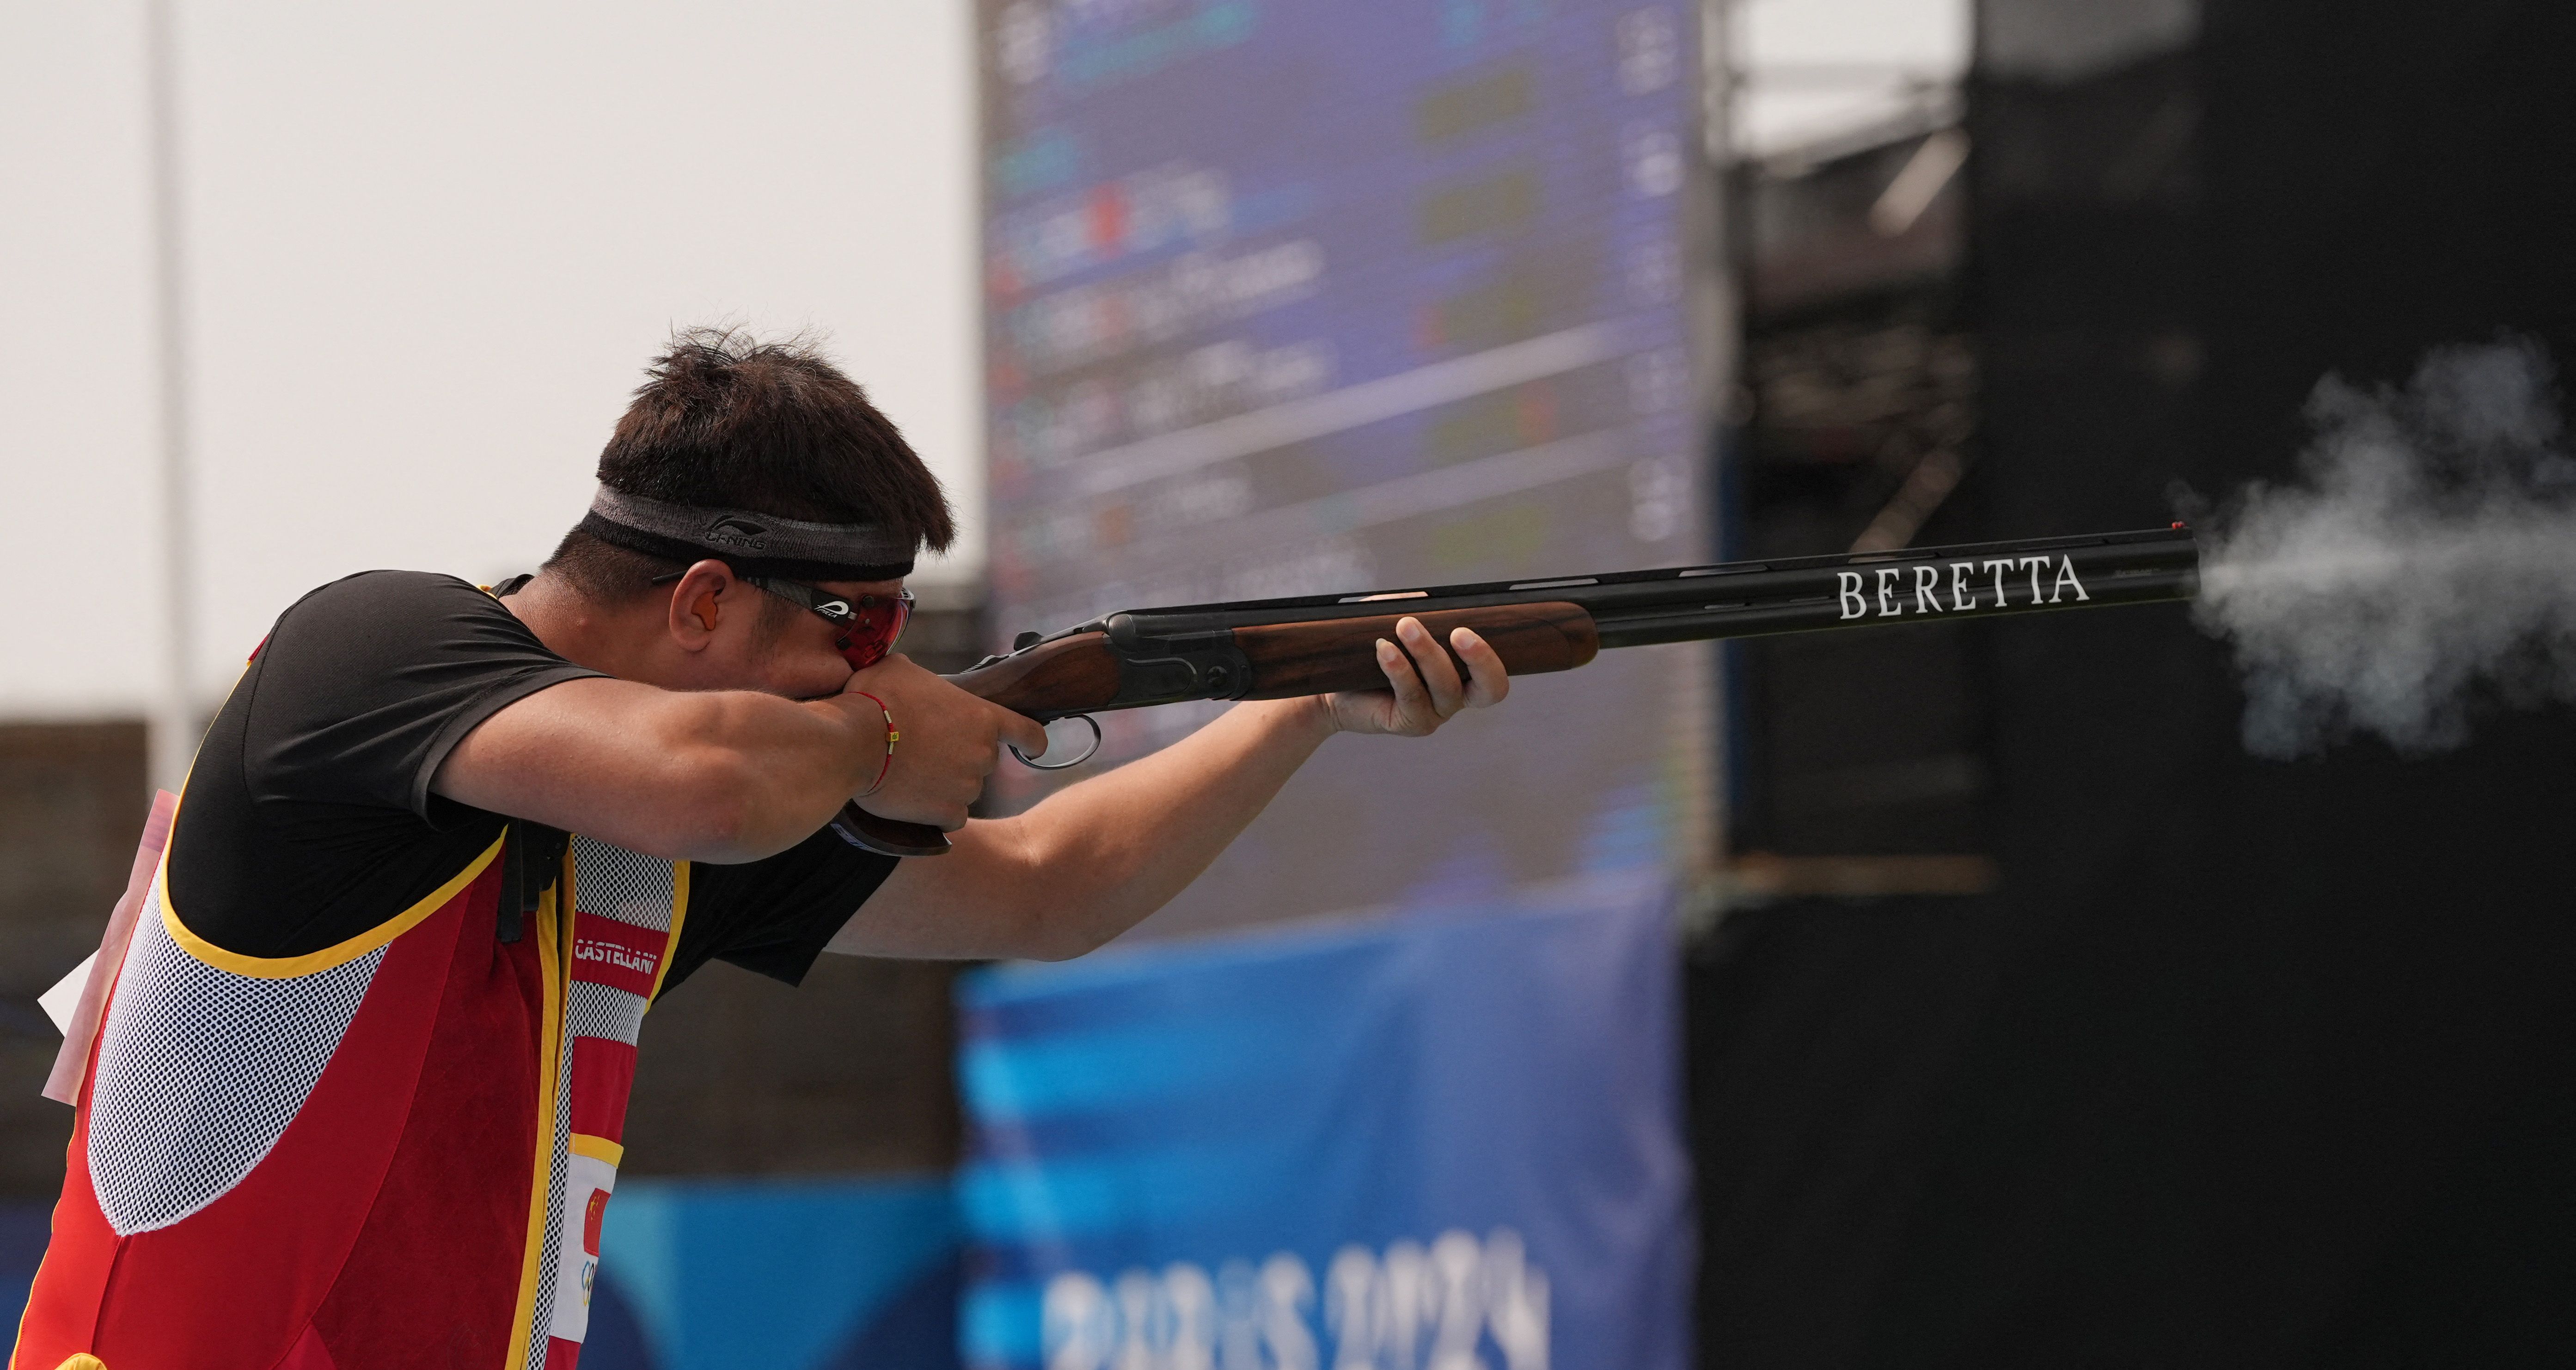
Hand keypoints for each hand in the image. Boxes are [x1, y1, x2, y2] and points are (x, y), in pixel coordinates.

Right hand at [839, 654, 1049, 829]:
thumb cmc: (877, 700)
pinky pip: (951, 816)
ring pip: (965, 789)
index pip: (1028, 733)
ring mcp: (968, 787)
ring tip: (911, 772)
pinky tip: (914, 799)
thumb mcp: (902, 671)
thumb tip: (913, 684)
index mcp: (983, 717)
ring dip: (945, 784)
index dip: (1031, 742)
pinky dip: (936, 811)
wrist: (853, 741)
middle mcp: (983, 754)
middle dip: (960, 757)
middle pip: (982, 760)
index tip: (1032, 749)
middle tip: (925, 750)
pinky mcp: (947, 814)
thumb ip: (924, 682)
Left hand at [1322, 616, 1511, 736]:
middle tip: (1458, 632)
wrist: (1334, 688)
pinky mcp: (1410, 724)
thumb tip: (1425, 601)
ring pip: (1445, 687)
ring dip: (1428, 653)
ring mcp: (1434, 714)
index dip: (1490, 658)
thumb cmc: (1370, 654)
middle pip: (1489, 690)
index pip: (1494, 677)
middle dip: (1480, 659)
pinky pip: (1412, 697)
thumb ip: (1413, 610)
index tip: (1464, 629)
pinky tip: (1384, 649)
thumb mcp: (1393, 624)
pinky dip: (1400, 669)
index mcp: (1463, 676)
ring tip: (1405, 626)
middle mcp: (1454, 698)